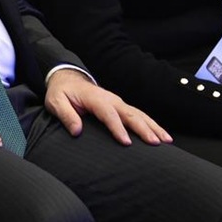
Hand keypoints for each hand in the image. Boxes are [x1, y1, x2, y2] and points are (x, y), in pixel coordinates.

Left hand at [43, 70, 169, 145]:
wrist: (67, 78)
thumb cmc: (61, 92)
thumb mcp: (56, 102)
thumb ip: (66, 115)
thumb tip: (77, 131)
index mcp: (95, 98)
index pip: (108, 114)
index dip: (118, 128)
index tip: (127, 142)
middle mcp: (110, 99)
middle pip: (130, 114)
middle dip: (144, 128)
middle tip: (155, 143)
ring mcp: (117, 102)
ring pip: (139, 114)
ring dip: (153, 127)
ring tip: (166, 140)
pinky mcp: (121, 106)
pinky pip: (139, 115)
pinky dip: (151, 124)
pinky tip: (161, 135)